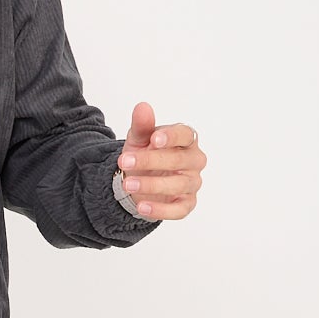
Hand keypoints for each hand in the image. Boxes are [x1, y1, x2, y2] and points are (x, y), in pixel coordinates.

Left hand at [115, 104, 203, 218]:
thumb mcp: (139, 139)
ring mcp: (192, 183)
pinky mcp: (187, 204)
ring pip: (178, 185)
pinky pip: (179, 210)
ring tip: (127, 184)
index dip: (171, 136)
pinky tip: (142, 208)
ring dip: (151, 185)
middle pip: (179, 160)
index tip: (154, 139)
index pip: (185, 135)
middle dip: (151, 161)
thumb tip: (142, 107)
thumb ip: (142, 125)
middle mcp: (194, 161)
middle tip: (124, 162)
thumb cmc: (145, 153)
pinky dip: (161, 210)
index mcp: (186, 139)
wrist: (140, 178)